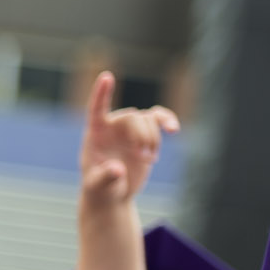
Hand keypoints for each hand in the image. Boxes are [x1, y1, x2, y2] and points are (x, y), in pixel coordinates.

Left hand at [78, 71, 177, 216]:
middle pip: (133, 117)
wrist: (113, 193)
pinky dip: (167, 121)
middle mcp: (112, 126)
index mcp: (95, 133)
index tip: (106, 76)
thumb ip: (105, 176)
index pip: (97, 108)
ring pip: (148, 120)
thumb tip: (117, 169)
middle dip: (142, 135)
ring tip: (148, 159)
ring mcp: (130, 129)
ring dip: (153, 139)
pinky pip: (159, 118)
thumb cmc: (100, 189)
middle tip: (144, 156)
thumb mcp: (98, 186)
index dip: (102, 93)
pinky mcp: (145, 134)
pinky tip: (174, 130)